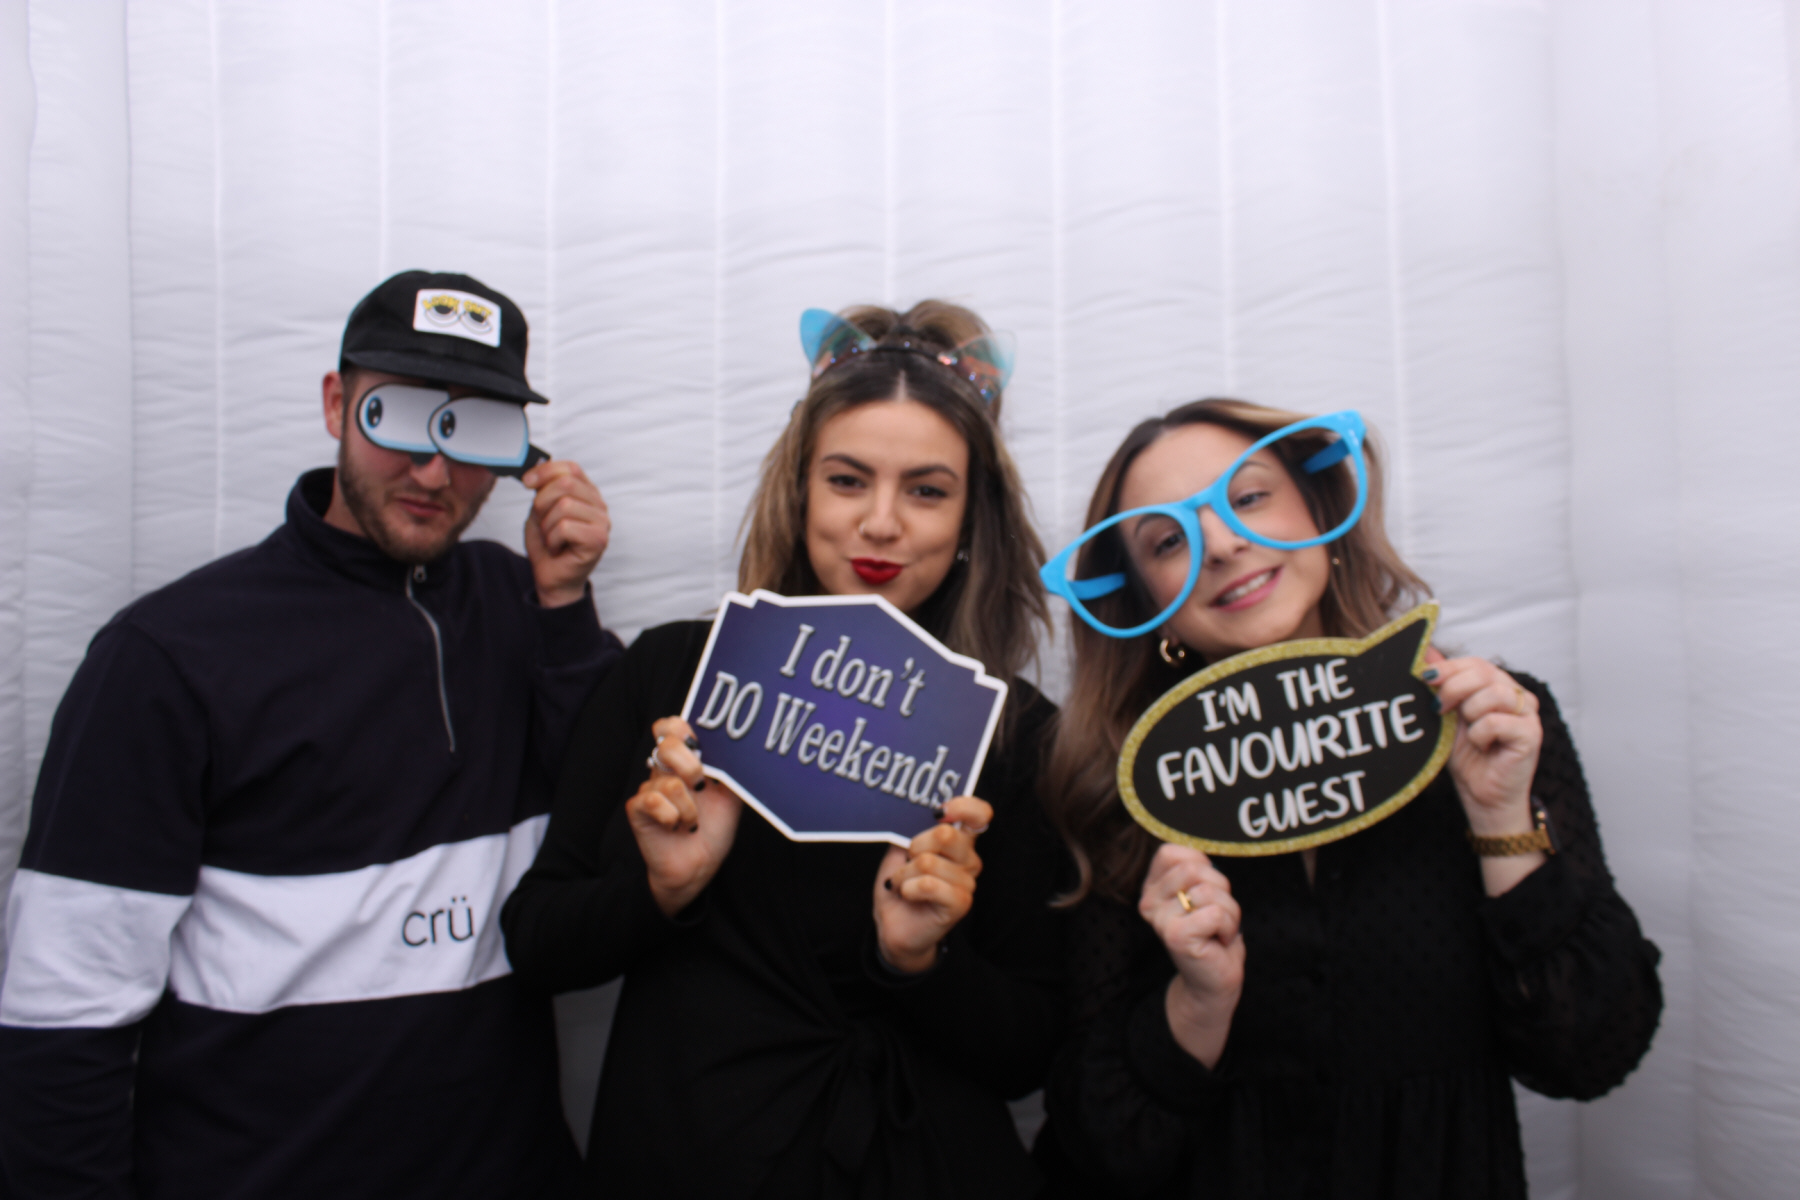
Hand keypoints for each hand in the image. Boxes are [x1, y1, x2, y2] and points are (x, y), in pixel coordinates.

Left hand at [521, 460, 609, 607]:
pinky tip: (557, 547)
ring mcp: (602, 522)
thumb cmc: (548, 544)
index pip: (570, 468)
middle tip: (542, 521)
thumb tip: (534, 473)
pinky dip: (553, 539)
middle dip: (543, 502)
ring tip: (552, 538)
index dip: (545, 471)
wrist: (551, 577)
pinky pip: (566, 527)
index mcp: (587, 493)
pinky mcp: (598, 540)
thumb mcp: (540, 510)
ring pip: (565, 506)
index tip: (527, 482)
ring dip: (547, 525)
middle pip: (566, 484)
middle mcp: (599, 505)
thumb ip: (542, 489)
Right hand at [624, 717, 741, 917]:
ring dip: (690, 808)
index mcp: (685, 762)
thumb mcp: (730, 795)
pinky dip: (674, 817)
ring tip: (693, 822)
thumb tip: (743, 747)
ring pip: (670, 783)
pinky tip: (678, 828)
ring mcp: (649, 789)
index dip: (681, 728)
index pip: (671, 726)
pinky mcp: (638, 809)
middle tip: (701, 785)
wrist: (699, 866)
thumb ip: (731, 770)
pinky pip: (655, 801)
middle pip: (666, 743)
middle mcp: (664, 771)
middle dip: (690, 764)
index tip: (700, 746)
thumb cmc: (713, 828)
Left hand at [872, 795, 990, 973]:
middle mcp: (968, 860)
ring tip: (902, 884)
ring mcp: (967, 882)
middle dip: (915, 846)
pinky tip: (907, 895)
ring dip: (904, 874)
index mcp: (959, 842)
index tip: (941, 811)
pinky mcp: (961, 903)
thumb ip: (911, 830)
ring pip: (928, 862)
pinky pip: (929, 884)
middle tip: (907, 862)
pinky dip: (908, 888)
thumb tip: (912, 810)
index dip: (964, 806)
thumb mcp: (900, 852)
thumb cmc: (900, 886)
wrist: (893, 926)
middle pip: (945, 834)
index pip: (979, 814)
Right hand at [1139, 844, 1243, 1067]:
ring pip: (1210, 891)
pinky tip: (1218, 941)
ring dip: (1228, 912)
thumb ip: (1196, 870)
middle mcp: (1149, 902)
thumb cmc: (1212, 934)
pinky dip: (1228, 926)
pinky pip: (1216, 913)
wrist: (1213, 981)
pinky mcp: (1176, 936)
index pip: (1172, 853)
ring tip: (1218, 930)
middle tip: (1215, 916)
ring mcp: (1160, 919)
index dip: (1200, 866)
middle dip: (1220, 891)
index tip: (1203, 893)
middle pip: (1195, 870)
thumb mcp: (1202, 893)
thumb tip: (1199, 854)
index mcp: (1152, 888)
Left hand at [1423, 648, 1545, 895]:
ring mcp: (1528, 714)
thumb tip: (1425, 651)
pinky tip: (1484, 746)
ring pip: (1493, 693)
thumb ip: (1441, 684)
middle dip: (1453, 689)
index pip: (1475, 662)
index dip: (1448, 668)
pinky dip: (1481, 734)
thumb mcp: (1446, 715)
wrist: (1481, 796)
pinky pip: (1497, 721)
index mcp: (1498, 685)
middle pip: (1484, 672)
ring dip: (1470, 714)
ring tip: (1470, 733)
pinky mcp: (1532, 734)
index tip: (1426, 680)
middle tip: (1440, 710)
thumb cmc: (1466, 756)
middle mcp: (1517, 695)